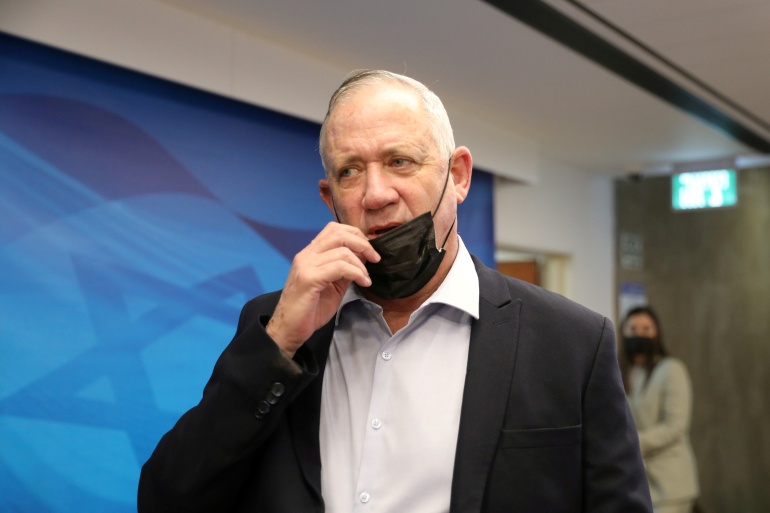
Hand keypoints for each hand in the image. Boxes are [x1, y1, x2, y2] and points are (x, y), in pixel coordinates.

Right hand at [266, 222, 379, 357]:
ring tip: (366, 278)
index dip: (355, 235)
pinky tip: (363, 282)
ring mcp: (306, 265)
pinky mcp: (308, 278)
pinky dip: (356, 273)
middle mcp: (306, 255)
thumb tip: (363, 257)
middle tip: (375, 258)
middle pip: (339, 234)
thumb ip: (345, 269)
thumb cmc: (310, 309)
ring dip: (361, 264)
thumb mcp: (333, 285)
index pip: (333, 229)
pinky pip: (339, 267)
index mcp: (311, 253)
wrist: (289, 329)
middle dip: (362, 243)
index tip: (369, 250)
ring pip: (342, 251)